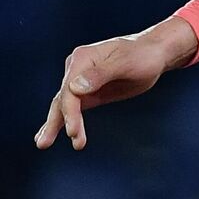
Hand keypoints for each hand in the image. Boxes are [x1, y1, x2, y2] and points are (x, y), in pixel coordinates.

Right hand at [37, 17, 197, 150]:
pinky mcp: (89, 93)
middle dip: (57, 121)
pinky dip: (64, 121)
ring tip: (42, 144)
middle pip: (63, 98)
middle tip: (45, 143)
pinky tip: (51, 134)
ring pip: (64, 105)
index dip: (69, 111)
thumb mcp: (126, 62)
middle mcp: (77, 69)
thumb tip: (75, 88)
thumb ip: (101, 74)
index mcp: (83, 58)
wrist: (155, 54)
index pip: (69, 89)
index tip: (72, 131)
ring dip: (54, 125)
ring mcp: (81, 82)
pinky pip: (73, 109)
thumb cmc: (143, 55)